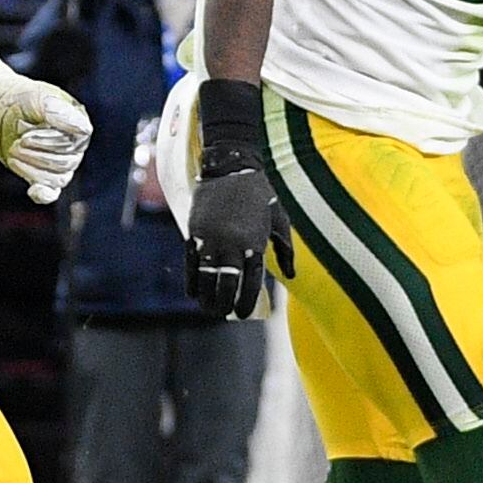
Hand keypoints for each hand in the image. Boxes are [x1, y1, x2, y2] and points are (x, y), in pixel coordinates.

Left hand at [0, 41, 94, 203]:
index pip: (78, 139)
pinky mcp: (44, 177)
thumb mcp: (34, 97)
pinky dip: (44, 193)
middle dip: (37, 153)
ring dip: (32, 166)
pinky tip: (34, 190)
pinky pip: (51, 193)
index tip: (26, 135)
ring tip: (14, 150)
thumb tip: (79, 126)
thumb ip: (54, 109)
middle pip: (66, 161)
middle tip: (17, 141)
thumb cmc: (17, 100)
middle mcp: (74, 146)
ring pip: (58, 178)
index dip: (52, 140)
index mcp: (78, 123)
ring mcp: (61, 164)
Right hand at [185, 165, 279, 317]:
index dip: (245, 302)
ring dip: (206, 297)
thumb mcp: (280, 219)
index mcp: (255, 243)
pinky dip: (191, 281)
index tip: (243, 314)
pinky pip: (191, 264)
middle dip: (224, 304)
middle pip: (226, 285)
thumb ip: (286, 249)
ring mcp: (211, 239)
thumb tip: (290, 275)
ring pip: (206, 278)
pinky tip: (193, 292)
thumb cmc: (260, 194)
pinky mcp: (195, 233)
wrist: (230, 168)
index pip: (250, 282)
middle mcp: (232, 244)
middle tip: (223, 313)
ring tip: (208, 308)